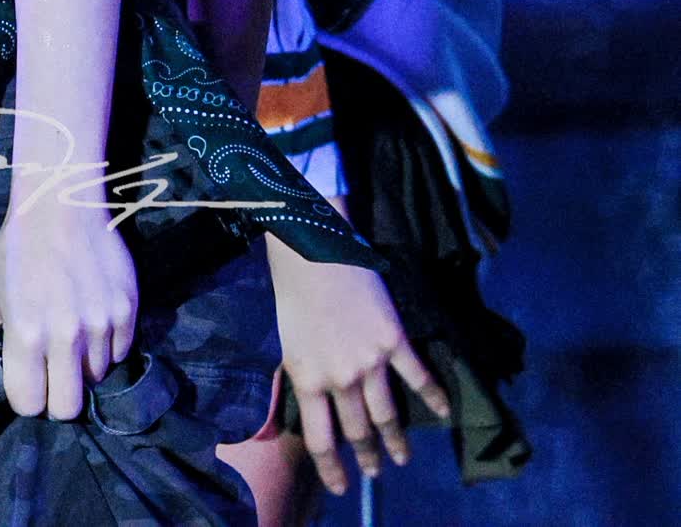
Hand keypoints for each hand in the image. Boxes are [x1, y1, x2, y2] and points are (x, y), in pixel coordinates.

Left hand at [0, 198, 137, 420]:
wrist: (61, 202)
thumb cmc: (18, 247)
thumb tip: (0, 370)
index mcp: (26, 335)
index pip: (29, 405)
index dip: (27, 397)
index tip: (28, 382)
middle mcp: (66, 336)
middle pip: (68, 408)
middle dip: (57, 397)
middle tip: (53, 374)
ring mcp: (101, 324)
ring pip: (97, 378)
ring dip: (83, 365)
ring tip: (73, 332)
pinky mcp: (128, 309)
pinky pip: (120, 352)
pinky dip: (107, 345)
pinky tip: (93, 319)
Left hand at [265, 232, 450, 497]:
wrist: (313, 247)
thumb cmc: (293, 288)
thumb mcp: (290, 341)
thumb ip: (307, 373)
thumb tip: (321, 397)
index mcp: (307, 380)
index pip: (320, 439)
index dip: (333, 468)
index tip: (342, 486)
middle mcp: (340, 379)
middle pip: (358, 430)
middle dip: (368, 456)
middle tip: (376, 471)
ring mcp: (369, 362)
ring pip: (387, 413)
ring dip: (396, 440)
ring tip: (401, 457)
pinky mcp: (393, 339)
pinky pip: (417, 375)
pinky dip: (434, 396)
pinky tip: (444, 412)